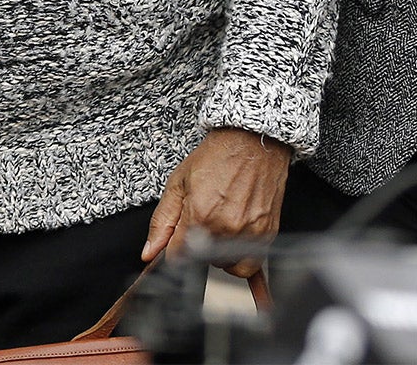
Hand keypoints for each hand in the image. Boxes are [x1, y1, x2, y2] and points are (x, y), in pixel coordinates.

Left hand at [144, 128, 291, 276]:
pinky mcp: (267, 234)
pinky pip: (254, 265)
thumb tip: (149, 252)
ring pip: (228, 266)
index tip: (178, 240)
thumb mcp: (178, 183)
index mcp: (200, 216)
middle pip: (204, 261)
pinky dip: (247, 268)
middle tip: (204, 221)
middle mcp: (226, 228)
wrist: (252, 140)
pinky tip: (250, 275)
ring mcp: (249, 233)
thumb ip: (162, 222)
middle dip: (200, 247)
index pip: (178, 257)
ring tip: (222, 228)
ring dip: (221, 255)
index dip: (175, 248)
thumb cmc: (216, 156)